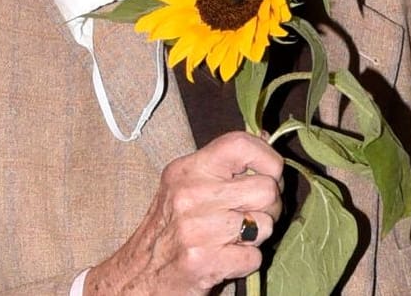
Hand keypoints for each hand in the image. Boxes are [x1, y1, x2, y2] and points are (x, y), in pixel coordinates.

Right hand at [85, 131, 282, 294]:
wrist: (140, 273)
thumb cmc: (170, 227)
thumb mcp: (186, 185)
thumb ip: (223, 165)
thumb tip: (265, 137)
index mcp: (187, 170)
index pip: (240, 145)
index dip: (268, 158)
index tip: (270, 175)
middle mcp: (189, 194)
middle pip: (266, 189)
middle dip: (270, 207)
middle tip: (249, 215)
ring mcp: (195, 228)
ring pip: (265, 225)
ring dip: (256, 236)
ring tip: (232, 237)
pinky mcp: (203, 261)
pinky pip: (255, 257)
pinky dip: (246, 261)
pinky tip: (225, 257)